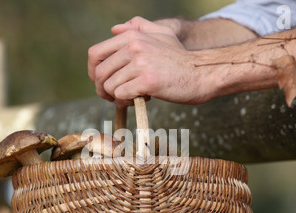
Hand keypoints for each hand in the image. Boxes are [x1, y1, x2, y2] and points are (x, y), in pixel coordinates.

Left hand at [88, 17, 210, 107]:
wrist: (202, 74)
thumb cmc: (181, 59)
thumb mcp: (162, 35)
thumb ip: (139, 27)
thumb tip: (114, 29)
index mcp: (133, 36)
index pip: (95, 54)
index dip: (94, 72)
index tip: (102, 82)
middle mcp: (134, 47)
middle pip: (100, 73)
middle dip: (102, 89)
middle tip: (115, 97)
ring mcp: (140, 63)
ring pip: (110, 87)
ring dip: (116, 98)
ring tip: (132, 98)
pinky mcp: (147, 81)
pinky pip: (121, 95)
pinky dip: (126, 102)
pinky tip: (139, 101)